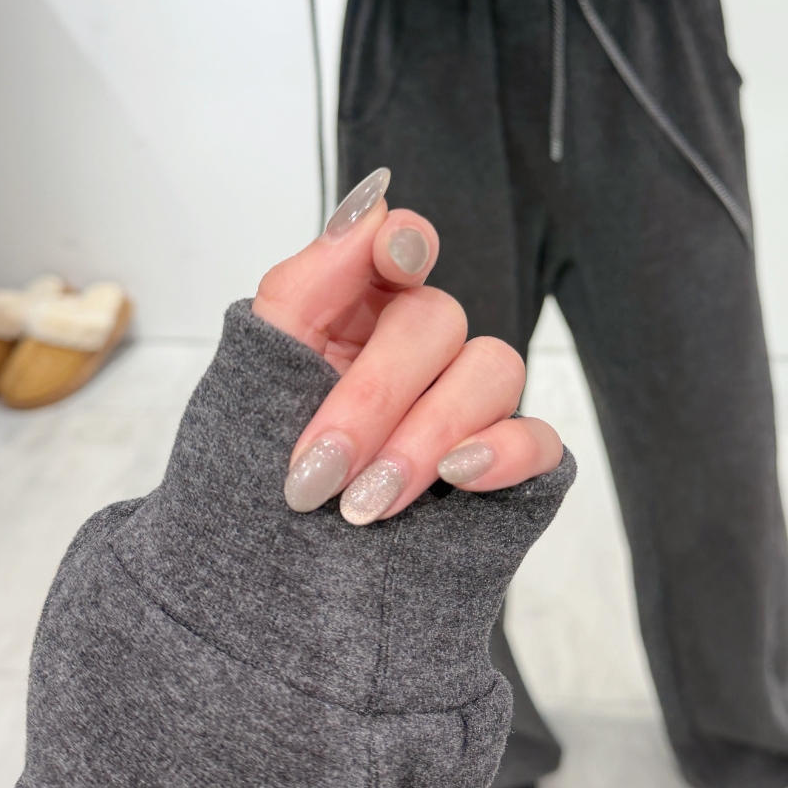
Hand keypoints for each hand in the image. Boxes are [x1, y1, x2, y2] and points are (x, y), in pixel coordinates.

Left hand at [253, 168, 563, 525]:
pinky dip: (503, 452)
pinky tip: (457, 477)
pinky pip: (538, 438)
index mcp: (357, 310)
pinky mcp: (503, 467)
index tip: (394, 258)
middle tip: (318, 472)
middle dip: (374, 394)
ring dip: (426, 433)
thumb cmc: (249, 475)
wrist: (258, 586)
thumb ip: (304, 286)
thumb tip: (369, 201)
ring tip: (366, 504)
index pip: (401, 246)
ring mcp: (464, 406)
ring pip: (492, 368)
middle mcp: (417, 349)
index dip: (406, 242)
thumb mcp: (252, 376)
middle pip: (436, 320)